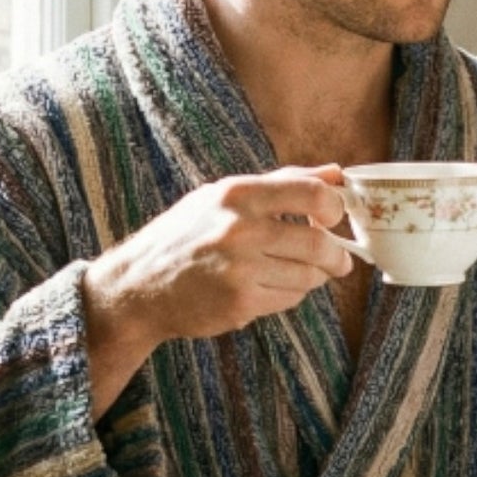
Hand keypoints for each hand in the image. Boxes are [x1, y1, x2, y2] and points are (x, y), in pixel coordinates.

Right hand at [81, 167, 352, 415]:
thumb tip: (336, 174)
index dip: (336, 209)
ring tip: (296, 272)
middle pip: (319, 243)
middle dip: (336, 255)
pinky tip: (267, 287)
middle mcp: (239, 229)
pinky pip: (289, 299)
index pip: (314, 195)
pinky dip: (288, 294)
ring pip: (309, 276)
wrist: (138, 287)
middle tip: (338, 259)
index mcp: (238, 194)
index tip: (335, 218)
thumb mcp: (224, 196)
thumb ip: (283, 182)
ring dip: (313, 277)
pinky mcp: (240, 303)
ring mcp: (240, 268)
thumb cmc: (186, 236)